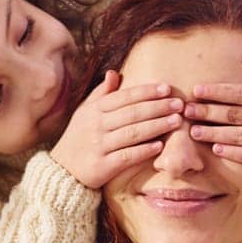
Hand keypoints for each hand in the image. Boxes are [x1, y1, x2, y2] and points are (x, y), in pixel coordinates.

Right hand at [49, 70, 186, 189]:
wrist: (62, 170)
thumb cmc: (79, 137)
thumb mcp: (85, 112)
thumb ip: (101, 93)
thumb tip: (114, 73)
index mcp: (95, 110)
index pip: (124, 97)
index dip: (146, 91)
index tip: (167, 88)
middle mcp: (97, 126)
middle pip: (132, 113)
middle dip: (158, 107)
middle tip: (179, 104)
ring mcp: (99, 146)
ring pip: (132, 133)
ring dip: (156, 126)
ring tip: (176, 121)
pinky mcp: (102, 166)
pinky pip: (127, 156)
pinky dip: (143, 150)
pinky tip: (159, 146)